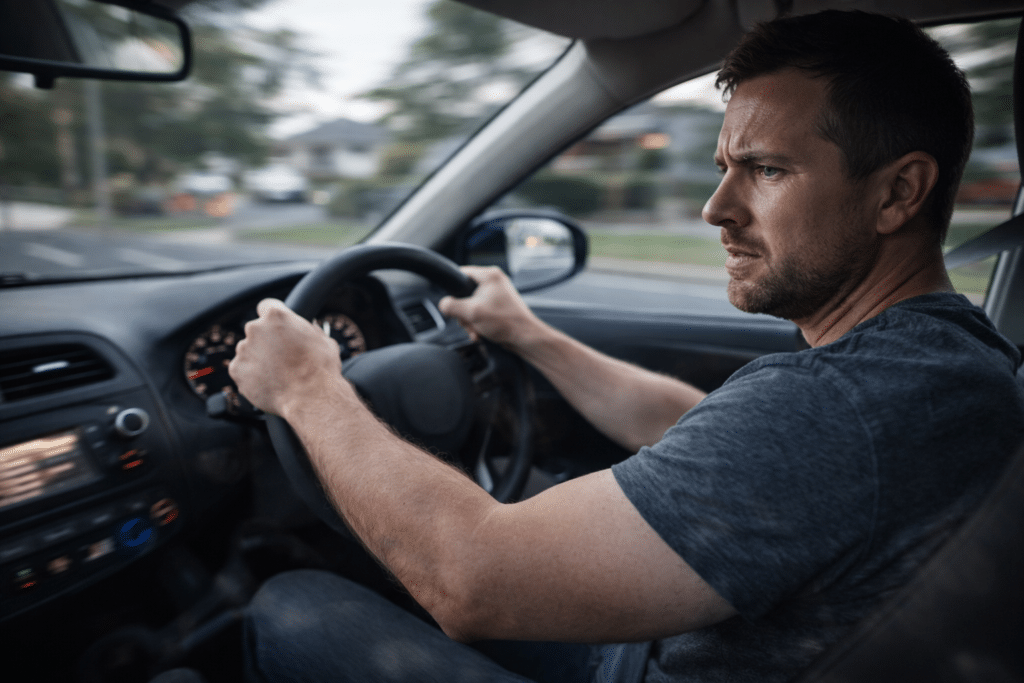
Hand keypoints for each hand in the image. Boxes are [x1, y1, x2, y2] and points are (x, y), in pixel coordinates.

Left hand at [228, 298, 346, 417]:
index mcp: (276, 316)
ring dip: (258, 359)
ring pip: (248, 351)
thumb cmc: (321, 369)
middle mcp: (256, 328)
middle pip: (256, 330)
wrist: (311, 397)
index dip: (273, 318)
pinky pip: (241, 370)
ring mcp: (243, 349)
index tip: (276, 327)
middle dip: (266, 341)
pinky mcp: (236, 370)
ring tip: (277, 374)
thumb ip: (309, 330)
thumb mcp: (324, 340)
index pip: (266, 306)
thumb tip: (309, 329)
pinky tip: (268, 383)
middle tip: (281, 357)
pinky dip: (251, 376)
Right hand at [438, 266, 541, 349]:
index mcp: (489, 275)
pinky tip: (481, 332)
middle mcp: (494, 281)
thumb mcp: (471, 312)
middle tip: (469, 320)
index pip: (461, 273)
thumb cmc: (506, 322)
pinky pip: (480, 312)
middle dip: (464, 312)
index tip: (453, 301)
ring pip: (471, 305)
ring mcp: (497, 294)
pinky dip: (478, 323)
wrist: (524, 337)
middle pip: (465, 293)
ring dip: (470, 320)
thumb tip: (444, 304)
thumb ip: (451, 306)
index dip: (454, 289)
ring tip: (477, 329)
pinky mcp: (498, 306)